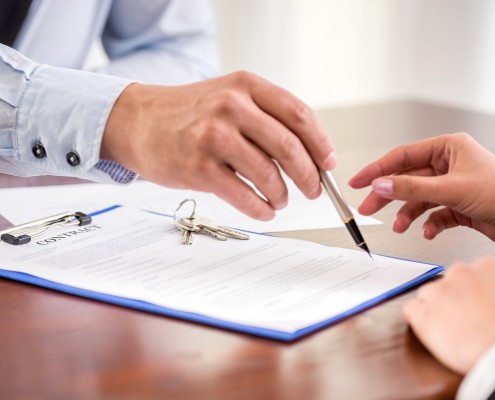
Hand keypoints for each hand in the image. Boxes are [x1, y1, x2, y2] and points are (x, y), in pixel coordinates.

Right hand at [102, 71, 335, 219]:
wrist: (139, 121)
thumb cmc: (189, 114)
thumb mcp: (229, 98)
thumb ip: (265, 119)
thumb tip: (307, 157)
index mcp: (246, 86)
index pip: (298, 114)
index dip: (320, 143)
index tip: (328, 164)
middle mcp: (231, 106)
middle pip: (288, 146)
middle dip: (309, 176)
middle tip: (313, 191)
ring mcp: (213, 136)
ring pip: (268, 174)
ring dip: (282, 194)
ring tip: (281, 201)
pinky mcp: (198, 166)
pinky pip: (243, 195)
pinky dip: (261, 208)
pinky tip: (265, 210)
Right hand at [348, 133, 494, 239]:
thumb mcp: (452, 188)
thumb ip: (412, 187)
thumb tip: (380, 184)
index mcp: (448, 148)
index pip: (403, 156)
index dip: (377, 169)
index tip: (358, 181)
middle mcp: (449, 165)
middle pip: (407, 179)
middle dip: (389, 196)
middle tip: (369, 208)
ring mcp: (454, 186)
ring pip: (419, 198)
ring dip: (408, 214)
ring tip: (400, 227)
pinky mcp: (459, 206)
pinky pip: (435, 214)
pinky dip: (428, 224)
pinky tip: (427, 231)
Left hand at [403, 257, 494, 374]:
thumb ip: (488, 289)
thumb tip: (483, 296)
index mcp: (487, 268)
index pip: (468, 273)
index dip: (469, 292)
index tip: (473, 304)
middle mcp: (460, 274)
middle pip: (446, 281)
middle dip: (450, 297)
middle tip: (462, 318)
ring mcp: (439, 292)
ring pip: (427, 294)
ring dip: (434, 308)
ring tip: (450, 328)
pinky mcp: (423, 312)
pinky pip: (410, 309)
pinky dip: (417, 318)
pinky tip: (431, 330)